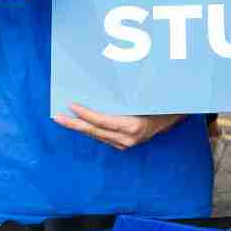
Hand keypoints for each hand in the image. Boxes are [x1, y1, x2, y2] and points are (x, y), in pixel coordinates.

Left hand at [54, 103, 184, 149]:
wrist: (174, 117)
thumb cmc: (159, 103)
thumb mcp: (144, 97)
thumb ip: (124, 97)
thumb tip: (103, 86)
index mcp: (131, 127)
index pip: (101, 121)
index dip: (85, 114)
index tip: (71, 105)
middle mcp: (126, 139)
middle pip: (94, 131)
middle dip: (74, 123)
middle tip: (57, 117)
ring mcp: (125, 144)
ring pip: (96, 135)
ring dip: (79, 126)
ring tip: (63, 118)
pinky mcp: (123, 144)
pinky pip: (102, 136)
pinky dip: (89, 129)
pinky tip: (79, 122)